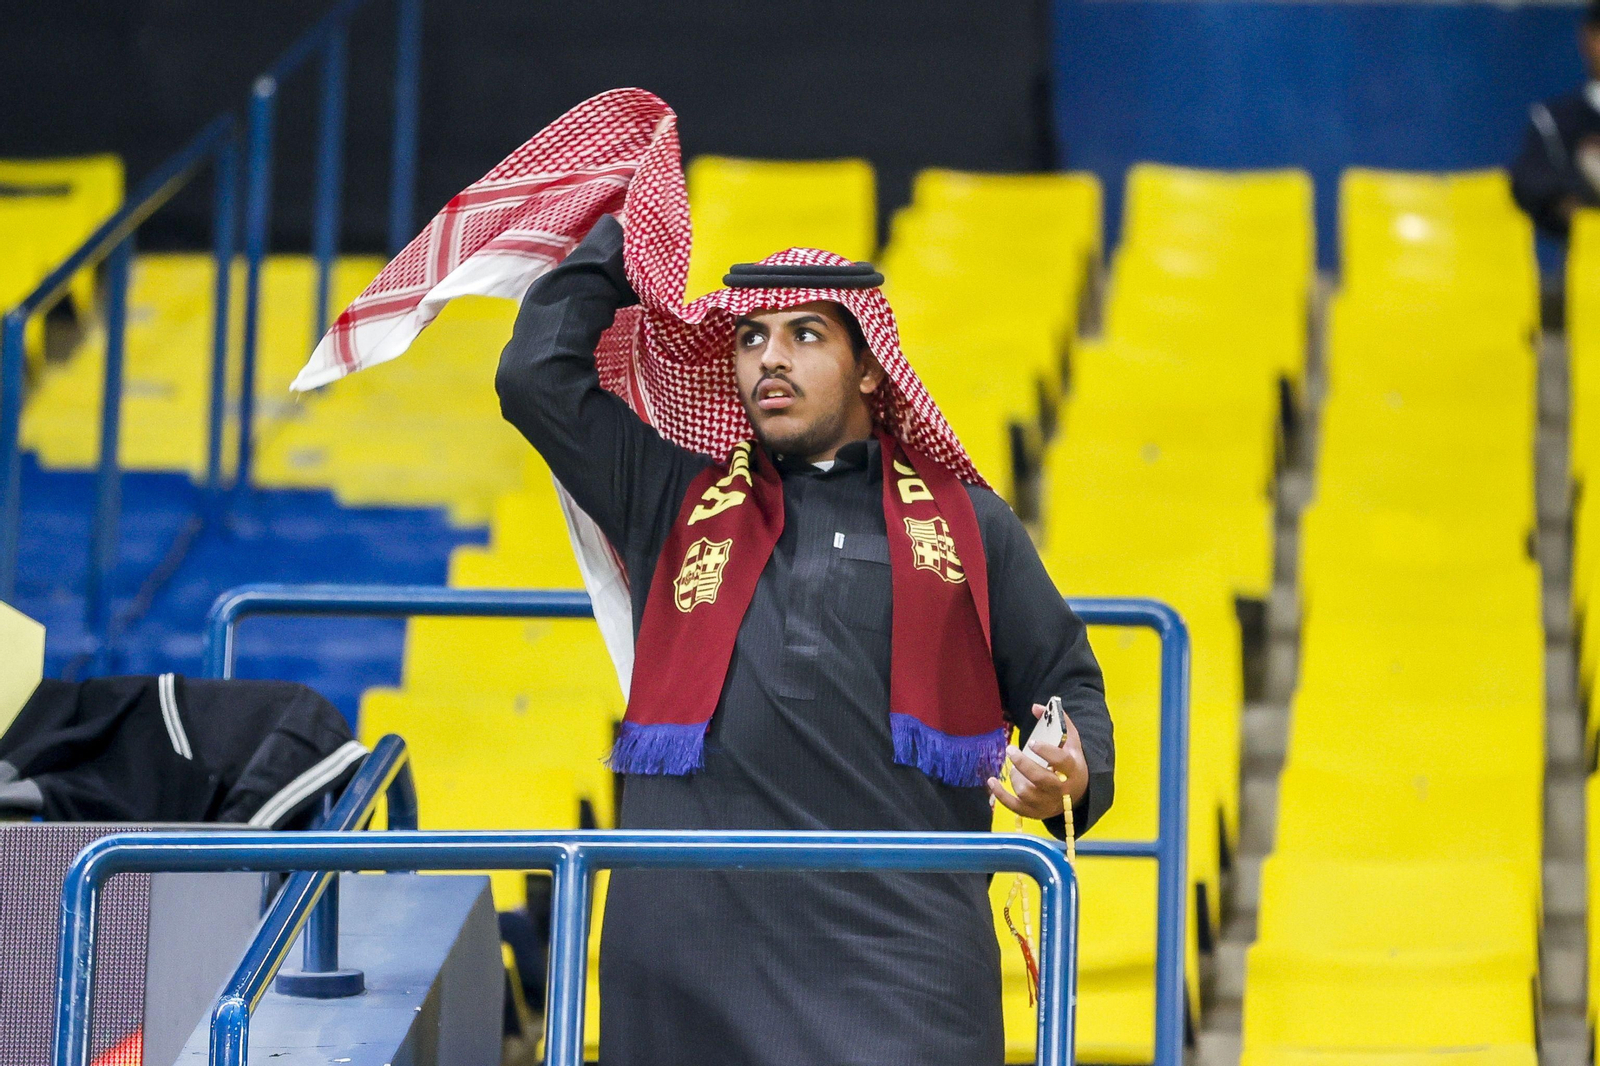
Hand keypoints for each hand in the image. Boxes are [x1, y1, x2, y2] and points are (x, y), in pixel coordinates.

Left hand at [986, 703, 1088, 820]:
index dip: (1046, 752)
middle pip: (1040, 779)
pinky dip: (1001, 796)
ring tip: (1016, 766)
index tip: (1032, 742)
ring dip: (1016, 776)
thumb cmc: (1071, 760)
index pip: (1061, 761)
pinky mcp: (1036, 812)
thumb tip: (1035, 706)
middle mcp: (1062, 790)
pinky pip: (1015, 807)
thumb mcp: (1070, 739)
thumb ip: (1057, 720)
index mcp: (1073, 770)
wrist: (1079, 791)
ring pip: (1026, 792)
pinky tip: (992, 781)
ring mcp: (1049, 804)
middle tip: (1011, 750)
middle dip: (1023, 764)